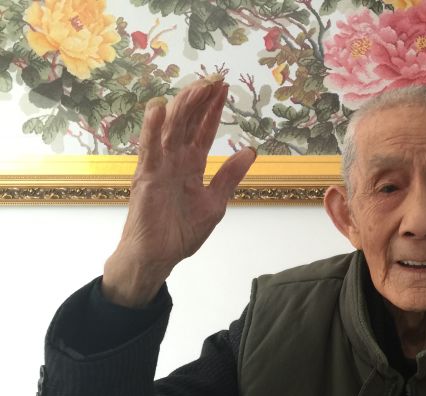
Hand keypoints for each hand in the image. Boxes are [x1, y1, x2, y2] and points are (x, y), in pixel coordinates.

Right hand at [102, 77, 256, 307]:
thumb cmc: (181, 232)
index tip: (223, 88)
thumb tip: (250, 152)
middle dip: (200, 101)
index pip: (203, 131)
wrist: (159, 257)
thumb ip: (229, 177)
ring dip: (182, 108)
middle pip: (187, 124)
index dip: (213, 110)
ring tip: (195, 86)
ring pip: (170, 131)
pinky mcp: (146, 178)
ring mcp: (159, 167)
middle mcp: (174, 161)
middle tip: (213, 78)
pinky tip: (158, 109)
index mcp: (191, 166)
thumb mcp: (215, 202)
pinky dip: (152, 130)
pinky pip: (149, 151)